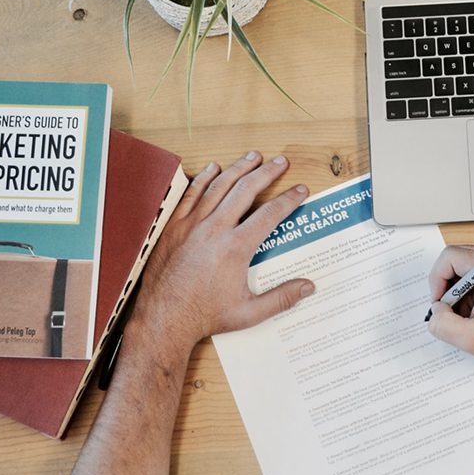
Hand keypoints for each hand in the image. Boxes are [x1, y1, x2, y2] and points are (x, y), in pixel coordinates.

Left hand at [132, 152, 314, 350]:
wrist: (164, 318)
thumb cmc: (205, 316)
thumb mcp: (249, 312)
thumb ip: (282, 298)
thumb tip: (309, 287)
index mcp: (236, 248)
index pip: (270, 214)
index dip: (289, 199)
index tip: (300, 190)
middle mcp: (215, 230)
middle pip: (246, 190)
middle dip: (267, 172)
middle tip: (280, 161)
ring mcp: (192, 225)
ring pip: (219, 186)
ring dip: (239, 168)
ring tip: (253, 156)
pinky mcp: (174, 227)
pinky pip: (191, 194)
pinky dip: (204, 179)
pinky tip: (214, 168)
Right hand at [425, 244, 473, 381]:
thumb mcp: (470, 338)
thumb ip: (443, 324)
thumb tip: (434, 311)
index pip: (450, 256)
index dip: (437, 280)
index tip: (438, 302)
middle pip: (456, 259)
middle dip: (446, 286)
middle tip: (446, 310)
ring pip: (465, 269)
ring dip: (457, 292)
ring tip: (463, 317)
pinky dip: (467, 294)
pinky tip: (473, 315)